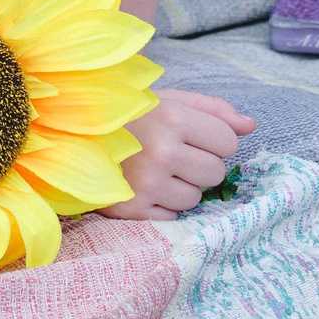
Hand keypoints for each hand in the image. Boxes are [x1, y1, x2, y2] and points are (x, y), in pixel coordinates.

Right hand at [104, 89, 254, 221]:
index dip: (214, 139)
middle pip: (215, 173)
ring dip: (180, 188)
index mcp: (172, 119)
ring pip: (195, 199)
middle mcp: (161, 153)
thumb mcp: (167, 101)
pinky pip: (172, 217)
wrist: (68, 136)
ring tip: (154, 171)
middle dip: (200, 166)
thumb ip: (212, 110)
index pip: (228, 142)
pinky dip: (161, 206)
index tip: (190, 136)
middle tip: (172, 155)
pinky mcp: (132, 210)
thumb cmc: (126, 116)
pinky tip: (142, 188)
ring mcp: (146, 184)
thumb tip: (250, 126)